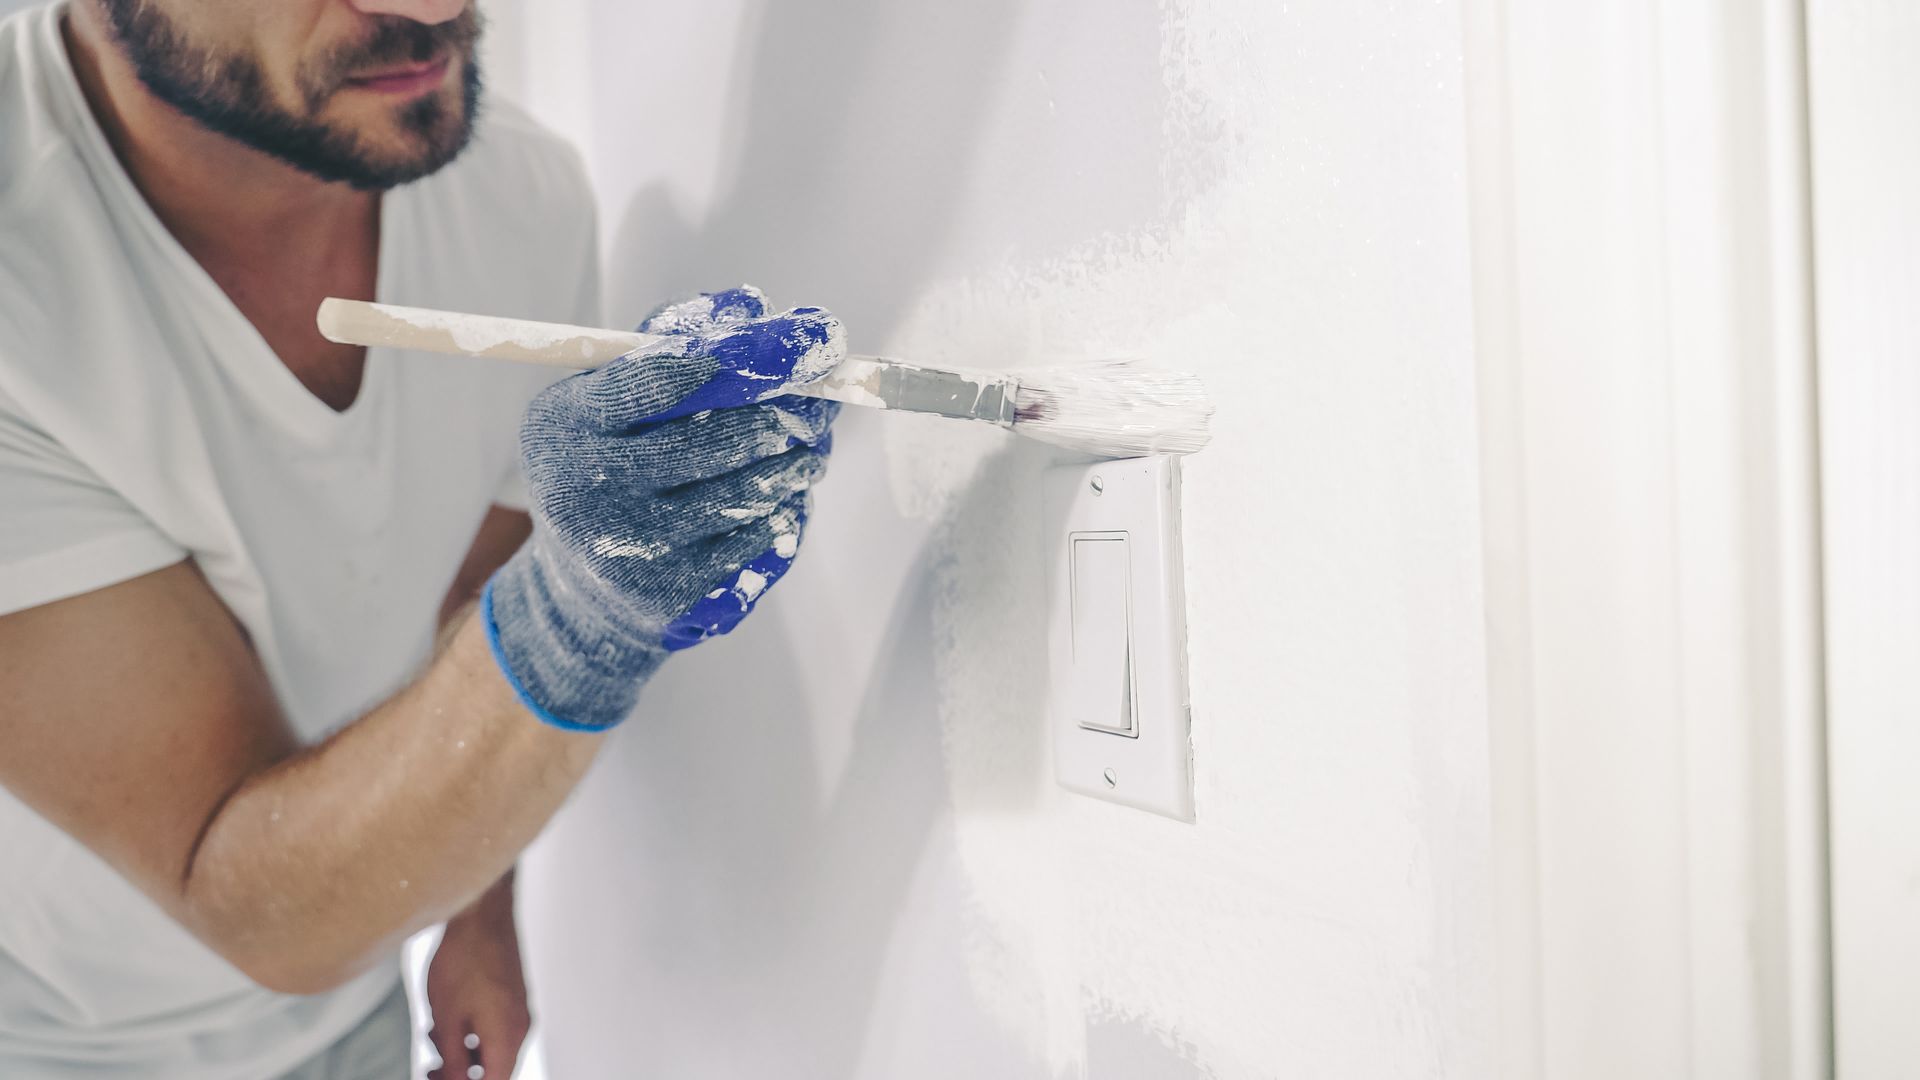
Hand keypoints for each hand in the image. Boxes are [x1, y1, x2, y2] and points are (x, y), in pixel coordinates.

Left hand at [425, 875, 529, 1079]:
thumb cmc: (463, 960)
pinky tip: (449, 1018)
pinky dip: (472, 1033)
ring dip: (464, 1052)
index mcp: (507, 1037)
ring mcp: (519, 1009)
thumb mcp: (446, 1019)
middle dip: (462, 1073)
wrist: (480, 913)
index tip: (438, 1078)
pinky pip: (495, 1027)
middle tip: (431, 1068)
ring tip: (434, 1038)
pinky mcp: (512, 994)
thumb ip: (452, 1060)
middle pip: (495, 1070)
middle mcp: (520, 1026)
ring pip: (493, 1048)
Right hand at [482, 286, 843, 729]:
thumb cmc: (608, 461)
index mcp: (569, 423)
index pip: (669, 374)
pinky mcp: (673, 592)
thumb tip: (751, 303)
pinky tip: (785, 495)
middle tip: (825, 398)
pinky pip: (754, 538)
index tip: (808, 337)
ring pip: (747, 491)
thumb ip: (673, 341)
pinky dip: (781, 510)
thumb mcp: (610, 394)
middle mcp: (591, 487)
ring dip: (796, 462)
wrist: (582, 586)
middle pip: (719, 436)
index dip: (750, 352)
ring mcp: (633, 547)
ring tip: (811, 446)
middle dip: (788, 411)